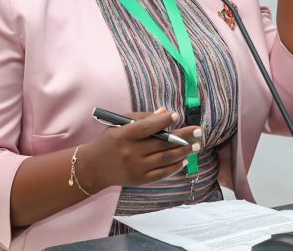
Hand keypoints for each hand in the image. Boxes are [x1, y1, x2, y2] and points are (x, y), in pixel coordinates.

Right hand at [78, 108, 200, 191]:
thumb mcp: (119, 125)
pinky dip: (174, 167)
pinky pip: (162, 174)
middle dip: (183, 136)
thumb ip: (141, 117)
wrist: (94, 167)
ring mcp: (136, 168)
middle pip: (161, 144)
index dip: (163, 121)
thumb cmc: (109, 141)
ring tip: (196, 145)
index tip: (176, 115)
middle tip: (198, 131)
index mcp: (123, 135)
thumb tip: (164, 112)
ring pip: (165, 159)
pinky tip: (184, 159)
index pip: (147, 127)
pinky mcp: (140, 180)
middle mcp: (130, 152)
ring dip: (183, 151)